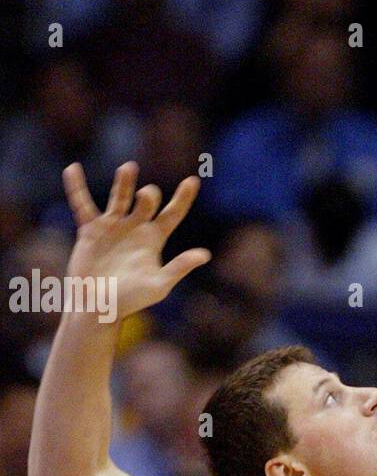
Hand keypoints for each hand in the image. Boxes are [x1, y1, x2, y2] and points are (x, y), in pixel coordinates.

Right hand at [63, 161, 207, 319]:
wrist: (96, 307)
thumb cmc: (130, 300)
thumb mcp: (158, 285)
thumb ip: (179, 268)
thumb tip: (205, 254)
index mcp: (155, 240)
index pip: (173, 214)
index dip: (183, 198)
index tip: (193, 180)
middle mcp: (135, 228)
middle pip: (146, 202)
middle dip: (148, 196)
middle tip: (146, 196)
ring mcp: (113, 226)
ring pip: (119, 196)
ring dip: (124, 182)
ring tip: (129, 168)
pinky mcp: (91, 229)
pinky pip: (82, 204)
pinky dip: (76, 187)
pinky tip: (72, 169)